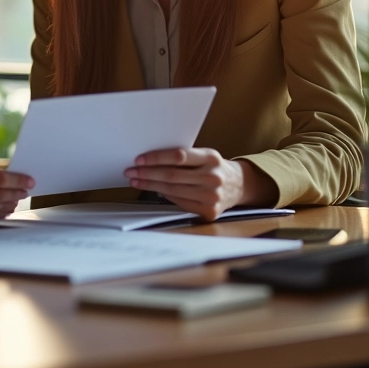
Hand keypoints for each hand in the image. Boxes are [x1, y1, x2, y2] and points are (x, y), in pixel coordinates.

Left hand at [124, 148, 275, 220]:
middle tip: (130, 171)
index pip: (179, 156)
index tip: (139, 159)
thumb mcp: (204, 156)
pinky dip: (163, 196)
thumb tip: (149, 159)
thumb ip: (183, 157)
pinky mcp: (209, 211)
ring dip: (149, 185)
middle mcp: (213, 177)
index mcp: (211, 157)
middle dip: (147, 173)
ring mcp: (212, 196)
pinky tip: (153, 190)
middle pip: (172, 175)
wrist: (238, 185)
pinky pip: (179, 202)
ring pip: (172, 190)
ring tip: (135, 180)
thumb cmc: (213, 167)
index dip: (156, 157)